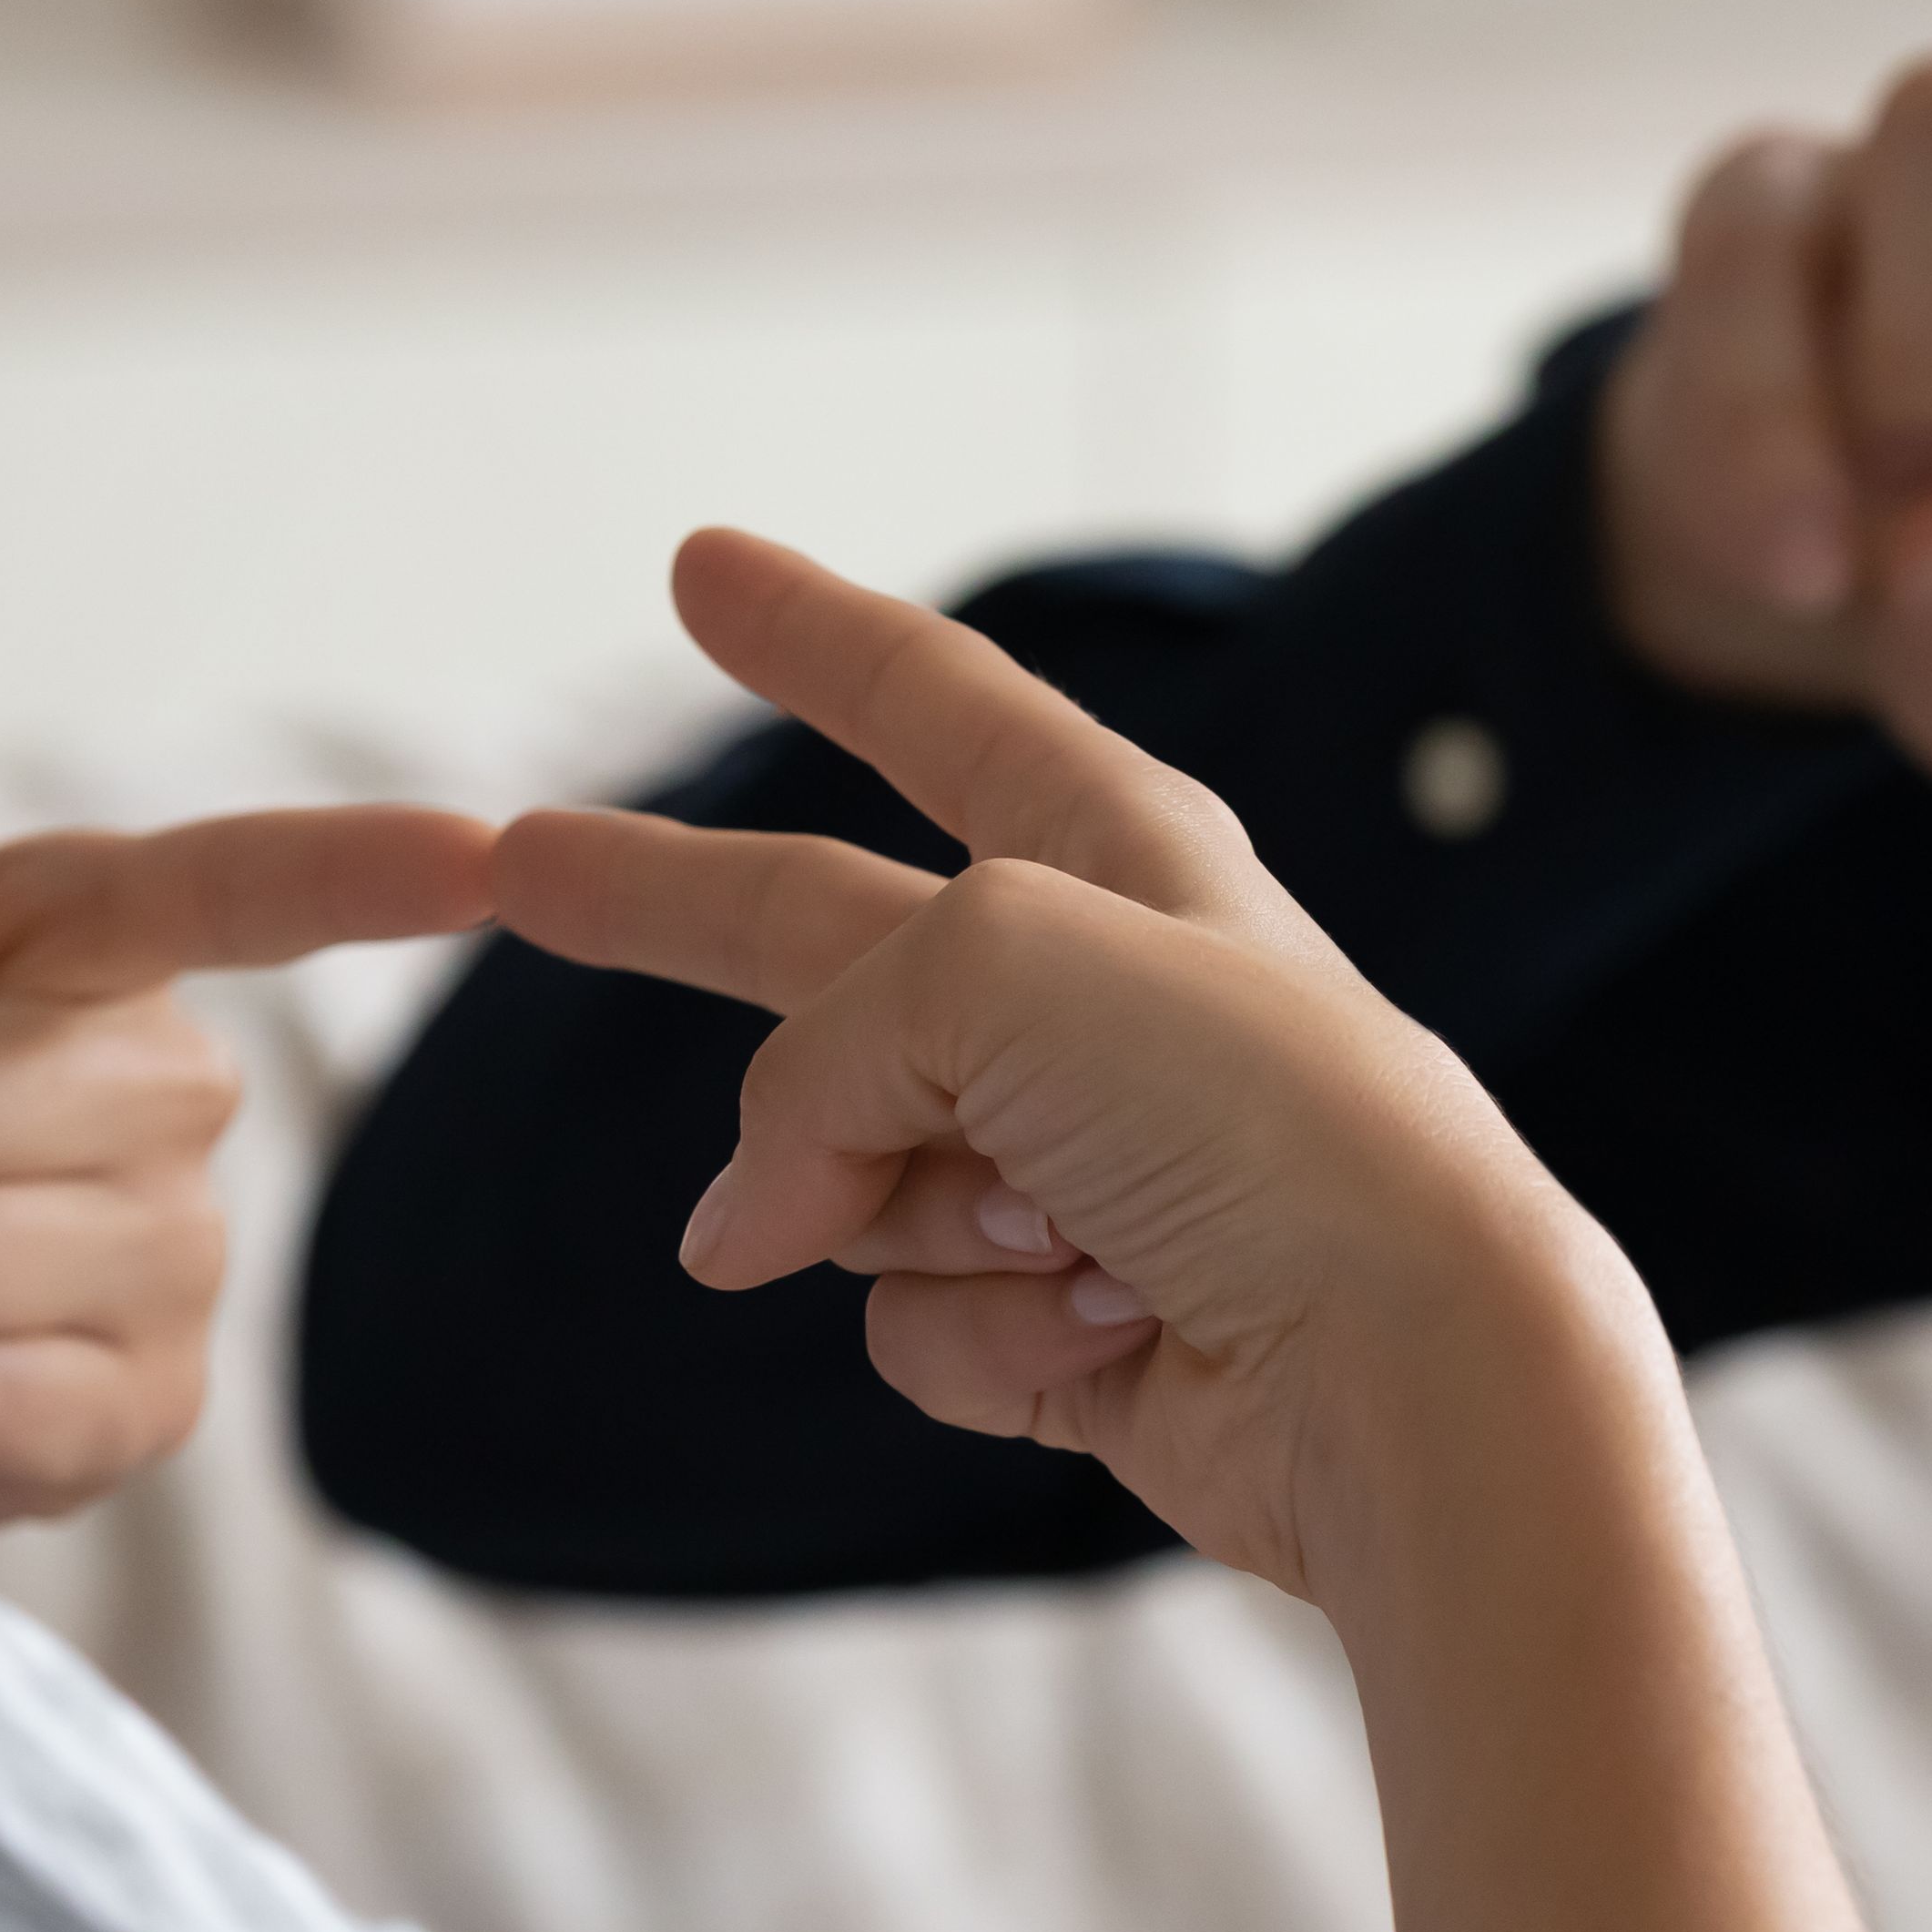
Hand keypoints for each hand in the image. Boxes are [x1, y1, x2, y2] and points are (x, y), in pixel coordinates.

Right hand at [493, 530, 1656, 1619]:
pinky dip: (981, 1335)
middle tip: (521, 868)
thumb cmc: (1254, 1120)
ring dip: (919, 1213)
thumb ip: (822, 1051)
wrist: (1410, 1365)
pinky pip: (911, 1318)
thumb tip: (748, 1226)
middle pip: (816, 935)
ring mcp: (1074, 1168)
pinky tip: (1104, 1335)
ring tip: (1074, 1232)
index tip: (703, 566)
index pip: (935, 704)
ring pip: (850, 1174)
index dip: (811, 632)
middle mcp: (1093, 1000)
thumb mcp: (998, 961)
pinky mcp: (1068, 1325)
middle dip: (673, 911)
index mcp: (1114, 855)